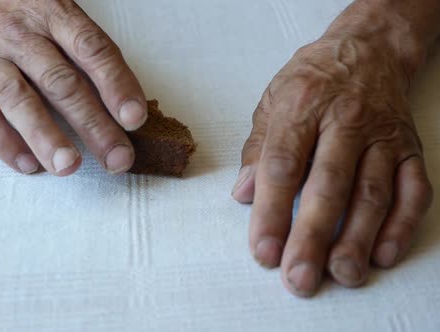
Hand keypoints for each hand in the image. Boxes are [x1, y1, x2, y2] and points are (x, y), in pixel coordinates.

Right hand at [0, 0, 146, 174]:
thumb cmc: (27, 9)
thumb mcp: (61, 13)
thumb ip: (87, 51)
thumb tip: (123, 103)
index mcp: (55, 15)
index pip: (92, 49)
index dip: (116, 84)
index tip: (134, 118)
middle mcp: (23, 36)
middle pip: (61, 83)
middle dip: (92, 125)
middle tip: (116, 159)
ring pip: (19, 100)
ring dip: (45, 137)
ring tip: (68, 166)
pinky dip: (3, 143)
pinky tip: (28, 165)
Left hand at [232, 4, 433, 296]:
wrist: (367, 50)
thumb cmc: (311, 81)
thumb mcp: (271, 103)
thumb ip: (256, 150)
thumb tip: (243, 195)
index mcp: (301, 108)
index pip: (282, 166)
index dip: (270, 213)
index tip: (262, 252)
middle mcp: (345, 122)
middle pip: (328, 185)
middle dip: (312, 237)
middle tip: (299, 278)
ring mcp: (382, 136)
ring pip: (372, 193)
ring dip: (356, 238)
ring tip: (341, 275)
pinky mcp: (410, 149)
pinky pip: (413, 190)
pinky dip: (401, 225)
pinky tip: (383, 254)